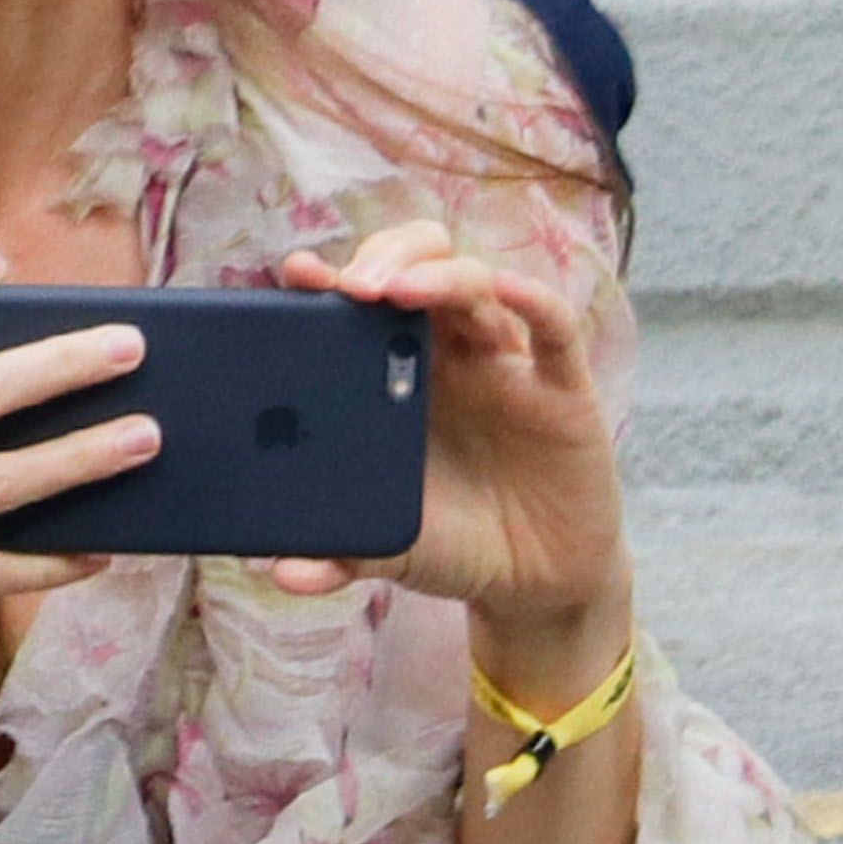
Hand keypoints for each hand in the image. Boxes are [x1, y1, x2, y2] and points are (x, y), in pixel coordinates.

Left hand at [267, 223, 629, 656]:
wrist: (533, 584)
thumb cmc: (449, 544)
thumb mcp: (385, 550)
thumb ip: (336, 556)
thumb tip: (280, 574)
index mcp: (388, 376)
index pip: (358, 304)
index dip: (328, 280)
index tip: (296, 273)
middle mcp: (446, 355)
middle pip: (416, 267)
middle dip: (382, 259)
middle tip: (349, 285)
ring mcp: (504, 365)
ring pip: (475, 286)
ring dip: (436, 276)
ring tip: (395, 290)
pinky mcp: (563, 390)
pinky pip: (554, 329)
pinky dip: (532, 299)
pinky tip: (504, 288)